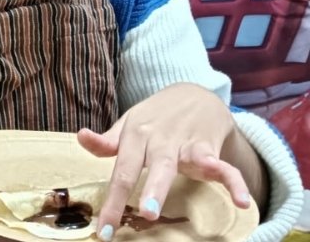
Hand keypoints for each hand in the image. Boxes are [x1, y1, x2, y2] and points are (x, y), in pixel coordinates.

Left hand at [77, 83, 251, 240]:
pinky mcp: (211, 148)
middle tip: (146, 213)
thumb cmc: (155, 117)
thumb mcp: (128, 124)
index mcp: (136, 134)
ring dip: (178, 180)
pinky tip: (242, 201)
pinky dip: (235, 182)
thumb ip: (108, 140)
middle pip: (153, 165)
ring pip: (185, 162)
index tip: (104, 228)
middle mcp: (160, 139)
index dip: (113, 200)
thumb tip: (81, 137)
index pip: (122, 170)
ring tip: (166, 205)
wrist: (195, 94)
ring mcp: (187, 142)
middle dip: (149, 188)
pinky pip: (226, 167)